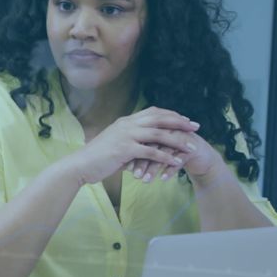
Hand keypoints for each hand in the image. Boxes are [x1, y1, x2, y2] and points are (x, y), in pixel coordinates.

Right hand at [61, 107, 199, 185]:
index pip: (153, 112)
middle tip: (195, 127)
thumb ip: (128, 138)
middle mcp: (127, 124)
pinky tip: (176, 162)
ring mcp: (126, 136)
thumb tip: (141, 142)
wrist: (80, 165)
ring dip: (177, 140)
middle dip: (180, 122)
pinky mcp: (125, 150)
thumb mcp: (114, 142)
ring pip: (158, 135)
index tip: (185, 119)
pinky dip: (165, 157)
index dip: (171, 115)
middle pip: (159, 119)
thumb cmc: (97, 157)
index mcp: (126, 121)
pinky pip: (151, 152)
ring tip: (191, 147)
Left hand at [127, 131, 223, 183]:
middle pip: (151, 144)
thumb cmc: (173, 154)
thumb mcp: (157, 153)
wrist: (200, 155)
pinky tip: (163, 179)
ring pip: (165, 151)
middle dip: (142, 161)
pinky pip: (180, 158)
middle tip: (134, 176)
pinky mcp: (192, 146)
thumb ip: (142, 156)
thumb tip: (123, 166)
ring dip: (154, 167)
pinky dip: (171, 169)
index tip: (123, 169)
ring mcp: (181, 137)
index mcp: (158, 127)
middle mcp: (169, 130)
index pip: (141, 139)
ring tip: (146, 181)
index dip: (132, 153)